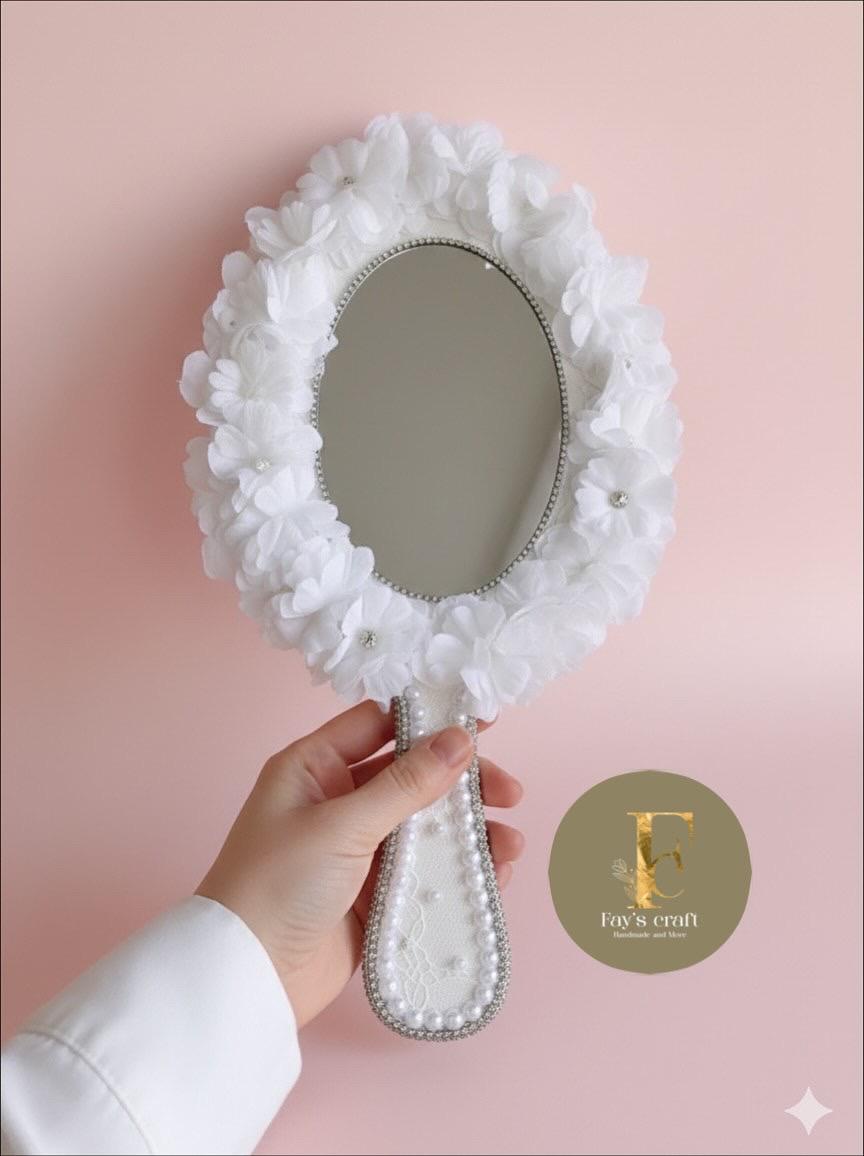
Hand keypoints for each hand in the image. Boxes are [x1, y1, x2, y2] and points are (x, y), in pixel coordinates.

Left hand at [196, 700, 524, 1027]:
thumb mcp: (342, 825)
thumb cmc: (277, 885)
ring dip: (468, 832)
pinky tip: (492, 877)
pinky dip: (456, 871)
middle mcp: (335, 802)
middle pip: (413, 776)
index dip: (430, 720)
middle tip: (508, 792)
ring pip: (425, 827)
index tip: (481, 722)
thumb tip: (459, 739)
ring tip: (510, 843)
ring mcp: (355, 850)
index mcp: (314, 767)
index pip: (379, 725)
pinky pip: (423, 872)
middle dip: (463, 783)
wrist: (248, 978)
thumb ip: (405, 783)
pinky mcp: (372, 895)